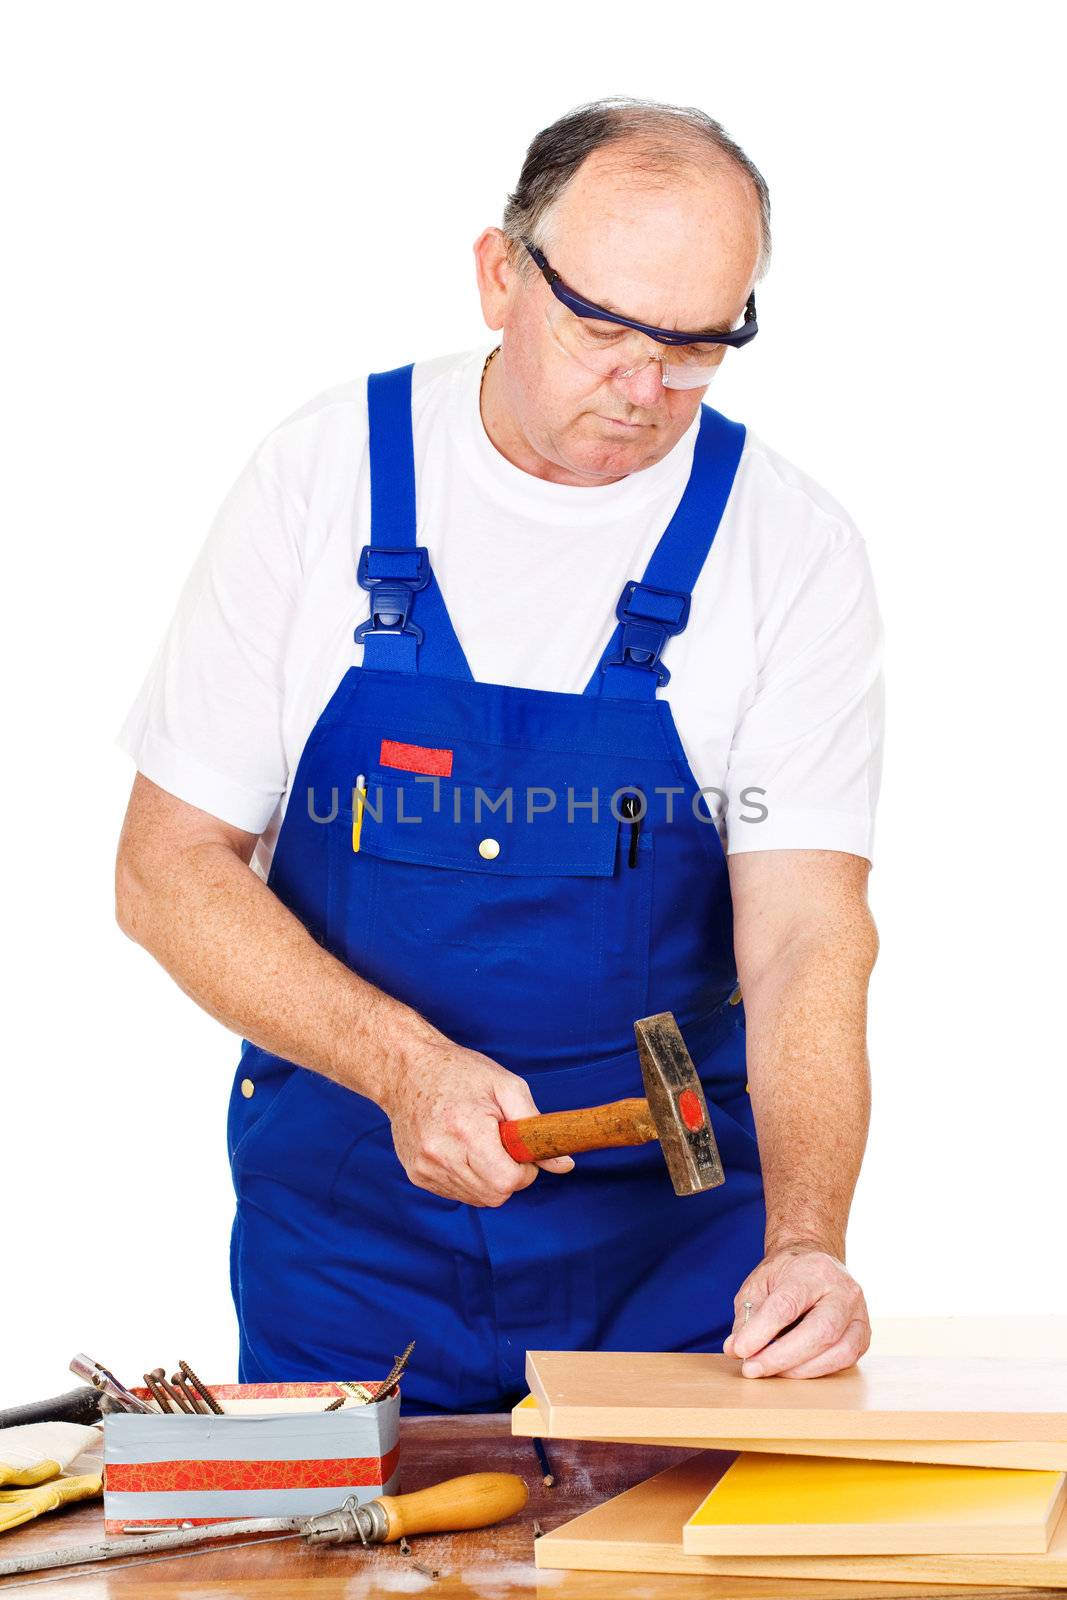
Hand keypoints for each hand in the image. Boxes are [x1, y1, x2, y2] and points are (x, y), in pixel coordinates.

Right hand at [381, 1036, 573, 1206]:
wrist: (407, 1070)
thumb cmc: (460, 1072)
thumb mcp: (506, 1085)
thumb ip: (535, 1126)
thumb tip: (564, 1164)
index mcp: (466, 1129)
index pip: (508, 1181)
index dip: (525, 1171)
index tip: (521, 1151)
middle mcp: (441, 1154)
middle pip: (494, 1195)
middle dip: (509, 1177)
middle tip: (504, 1147)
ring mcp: (425, 1168)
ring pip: (476, 1198)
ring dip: (489, 1179)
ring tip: (480, 1144)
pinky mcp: (417, 1175)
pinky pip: (457, 1192)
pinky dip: (468, 1178)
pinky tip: (462, 1150)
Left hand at [722, 1244, 870, 1376]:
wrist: (816, 1265)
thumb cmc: (786, 1275)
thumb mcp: (760, 1283)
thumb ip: (747, 1314)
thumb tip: (735, 1349)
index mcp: (815, 1270)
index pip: (788, 1304)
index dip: (761, 1331)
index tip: (738, 1350)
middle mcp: (844, 1291)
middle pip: (819, 1331)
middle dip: (781, 1357)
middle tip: (751, 1369)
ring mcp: (859, 1314)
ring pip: (837, 1352)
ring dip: (799, 1369)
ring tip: (769, 1370)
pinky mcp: (863, 1335)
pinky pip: (843, 1361)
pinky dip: (815, 1370)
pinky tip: (792, 1369)